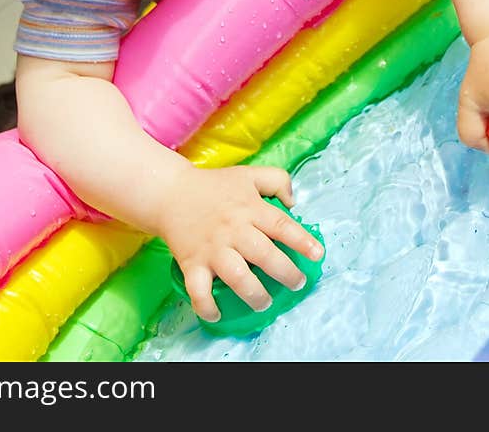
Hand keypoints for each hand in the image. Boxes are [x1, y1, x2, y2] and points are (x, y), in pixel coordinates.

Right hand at [156, 164, 324, 322]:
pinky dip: (207, 307)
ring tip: (264, 302)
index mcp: (250, 209)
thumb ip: (277, 180)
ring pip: (238, 277)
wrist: (170, 193)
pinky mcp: (192, 263)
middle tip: (297, 283)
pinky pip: (199, 291)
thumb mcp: (249, 174)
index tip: (317, 254)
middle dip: (286, 274)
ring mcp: (212, 249)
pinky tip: (217, 314)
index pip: (281, 226)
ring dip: (255, 294)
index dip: (302, 241)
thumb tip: (294, 202)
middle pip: (265, 255)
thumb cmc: (214, 186)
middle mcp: (234, 230)